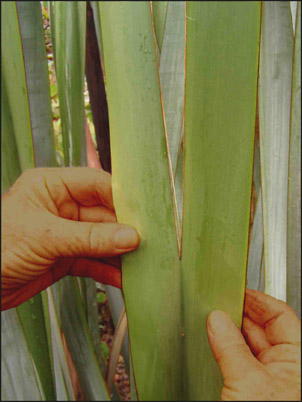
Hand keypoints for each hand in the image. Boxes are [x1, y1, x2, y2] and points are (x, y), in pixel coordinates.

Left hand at [1, 168, 139, 310]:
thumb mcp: (45, 237)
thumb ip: (89, 238)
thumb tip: (130, 237)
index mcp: (52, 187)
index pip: (96, 184)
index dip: (121, 197)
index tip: (146, 212)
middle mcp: (62, 207)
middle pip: (104, 215)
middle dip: (125, 230)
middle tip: (150, 243)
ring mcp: (65, 233)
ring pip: (101, 240)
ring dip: (119, 253)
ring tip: (141, 264)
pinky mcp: (66, 257)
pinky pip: (93, 261)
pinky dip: (107, 270)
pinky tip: (123, 279)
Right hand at [207, 289, 300, 400]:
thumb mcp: (247, 381)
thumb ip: (230, 348)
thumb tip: (217, 319)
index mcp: (297, 359)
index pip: (280, 315)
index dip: (258, 300)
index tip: (237, 291)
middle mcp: (286, 366)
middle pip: (262, 327)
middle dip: (240, 314)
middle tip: (219, 304)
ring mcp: (270, 378)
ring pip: (249, 344)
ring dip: (231, 332)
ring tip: (213, 321)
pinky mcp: (254, 389)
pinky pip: (239, 360)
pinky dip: (226, 350)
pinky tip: (215, 342)